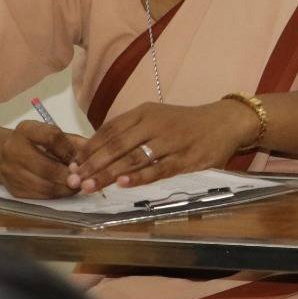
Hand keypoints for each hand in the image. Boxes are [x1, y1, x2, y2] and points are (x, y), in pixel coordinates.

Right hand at [0, 120, 86, 198]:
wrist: (4, 154)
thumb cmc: (38, 143)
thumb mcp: (54, 135)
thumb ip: (75, 142)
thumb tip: (97, 153)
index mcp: (26, 129)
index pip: (52, 137)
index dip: (70, 150)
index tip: (84, 158)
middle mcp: (13, 149)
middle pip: (47, 166)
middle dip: (70, 175)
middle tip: (87, 178)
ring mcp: (10, 171)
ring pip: (44, 185)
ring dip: (66, 188)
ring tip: (80, 186)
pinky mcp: (13, 189)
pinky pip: (39, 195)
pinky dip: (57, 194)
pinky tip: (67, 190)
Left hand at [71, 100, 256, 192]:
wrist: (225, 122)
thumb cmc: (185, 123)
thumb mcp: (156, 117)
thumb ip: (130, 131)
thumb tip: (95, 152)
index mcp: (144, 112)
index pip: (109, 130)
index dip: (89, 148)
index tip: (71, 165)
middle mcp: (155, 124)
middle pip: (117, 145)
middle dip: (92, 164)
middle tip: (74, 180)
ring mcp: (171, 141)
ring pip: (134, 158)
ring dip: (109, 174)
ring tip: (90, 186)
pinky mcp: (186, 158)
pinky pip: (158, 169)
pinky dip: (140, 177)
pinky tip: (123, 184)